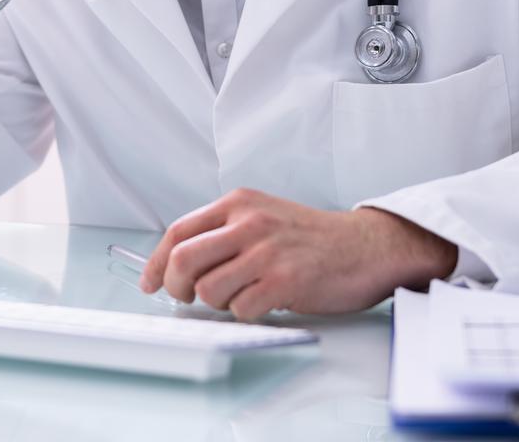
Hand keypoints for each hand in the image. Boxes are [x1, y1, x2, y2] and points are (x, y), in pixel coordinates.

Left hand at [138, 189, 456, 320]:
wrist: (367, 246)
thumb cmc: (312, 238)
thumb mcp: (262, 217)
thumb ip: (223, 232)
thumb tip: (178, 266)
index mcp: (238, 203)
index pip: (178, 232)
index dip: (157, 263)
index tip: (151, 283)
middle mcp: (248, 222)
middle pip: (183, 261)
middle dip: (177, 288)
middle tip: (188, 298)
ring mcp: (266, 251)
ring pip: (209, 290)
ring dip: (219, 303)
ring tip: (242, 296)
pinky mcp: (285, 280)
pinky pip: (241, 310)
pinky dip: (246, 315)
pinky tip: (265, 303)